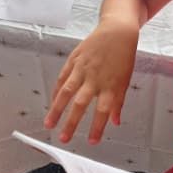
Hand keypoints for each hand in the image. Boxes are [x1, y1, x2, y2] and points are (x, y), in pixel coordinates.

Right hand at [44, 16, 138, 143]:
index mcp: (110, 85)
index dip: (97, 127)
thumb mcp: (124, 80)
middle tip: (63, 138)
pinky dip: (56, 92)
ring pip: (66, 92)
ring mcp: (82, 69)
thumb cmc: (123, 56)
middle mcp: (95, 78)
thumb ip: (118, 102)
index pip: (103, 111)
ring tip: (48, 124)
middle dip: (71, 123)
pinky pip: (62, 79)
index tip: (92, 141)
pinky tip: (52, 103)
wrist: (117, 31)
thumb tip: (115, 121)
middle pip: (81, 104)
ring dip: (56, 109)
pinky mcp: (74, 60)